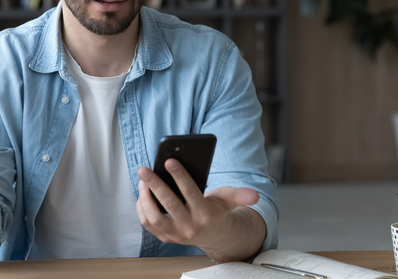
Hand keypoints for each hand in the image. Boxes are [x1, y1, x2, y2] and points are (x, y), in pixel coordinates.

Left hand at [136, 159, 264, 261]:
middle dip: (155, 184)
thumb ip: (240, 195)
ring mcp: (176, 235)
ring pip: (154, 217)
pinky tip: (142, 192)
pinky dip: (142, 207)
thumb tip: (255, 196)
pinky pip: (148, 224)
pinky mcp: (165, 237)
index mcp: (205, 215)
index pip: (190, 193)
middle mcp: (190, 227)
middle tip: (144, 169)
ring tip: (143, 180)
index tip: (169, 160)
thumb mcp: (230, 201)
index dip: (179, 176)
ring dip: (145, 197)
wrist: (216, 237)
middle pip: (169, 204)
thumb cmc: (218, 211)